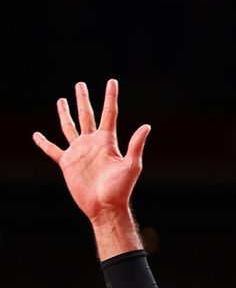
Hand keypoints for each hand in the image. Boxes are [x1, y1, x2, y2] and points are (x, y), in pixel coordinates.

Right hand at [33, 80, 150, 223]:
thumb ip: (136, 145)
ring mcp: (79, 151)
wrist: (105, 206)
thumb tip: (146, 125)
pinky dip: (44, 143)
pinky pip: (53, 150)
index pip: (109, 113)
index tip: (112, 81)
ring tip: (61, 99)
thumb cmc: (121, 188)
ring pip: (69, 127)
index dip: (110, 97)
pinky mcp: (67, 163)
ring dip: (65, 113)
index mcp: (107, 140)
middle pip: (86, 115)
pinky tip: (37, 135)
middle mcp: (92, 142)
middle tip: (80, 84)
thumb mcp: (131, 165)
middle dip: (83, 99)